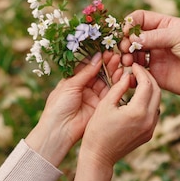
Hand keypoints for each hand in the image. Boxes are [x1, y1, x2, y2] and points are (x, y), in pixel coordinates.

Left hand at [25, 51, 121, 166]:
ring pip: (106, 81)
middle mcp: (84, 88)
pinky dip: (116, 83)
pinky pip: (110, 92)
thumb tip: (97, 56)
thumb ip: (85, 72)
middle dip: (107, 64)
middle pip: (98, 73)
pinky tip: (121, 74)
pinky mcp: (101, 105)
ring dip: (113, 71)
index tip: (105, 50)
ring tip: (120, 61)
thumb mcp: (70, 85)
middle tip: (115, 55)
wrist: (60, 130)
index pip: (87, 67)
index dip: (96, 59)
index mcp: (73, 81)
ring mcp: (93, 96)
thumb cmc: (58, 106)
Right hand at [74, 63, 160, 180]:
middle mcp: (149, 120)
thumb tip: (127, 75)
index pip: (146, 84)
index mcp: (138, 112)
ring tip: (136, 82)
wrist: (99, 156)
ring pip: (157, 101)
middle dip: (148, 78)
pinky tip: (137, 97)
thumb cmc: (97, 130)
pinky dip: (149, 101)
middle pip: (157, 91)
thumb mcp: (105, 105)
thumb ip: (118, 87)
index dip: (141, 71)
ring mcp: (151, 128)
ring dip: (150, 89)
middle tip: (137, 71)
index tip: (133, 66)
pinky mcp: (149, 134)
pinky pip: (154, 112)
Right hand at [119, 10, 179, 101]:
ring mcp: (156, 58)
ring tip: (128, 62)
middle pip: (132, 38)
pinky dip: (131, 74)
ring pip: (133, 55)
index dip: (129, 24)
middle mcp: (157, 41)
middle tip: (125, 50)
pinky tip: (130, 75)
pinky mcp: (157, 76)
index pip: (139, 19)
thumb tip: (131, 39)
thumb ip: (155, 37)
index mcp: (164, 25)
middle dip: (124, 42)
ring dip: (126, 58)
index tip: (126, 33)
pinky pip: (139, 74)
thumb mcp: (179, 35)